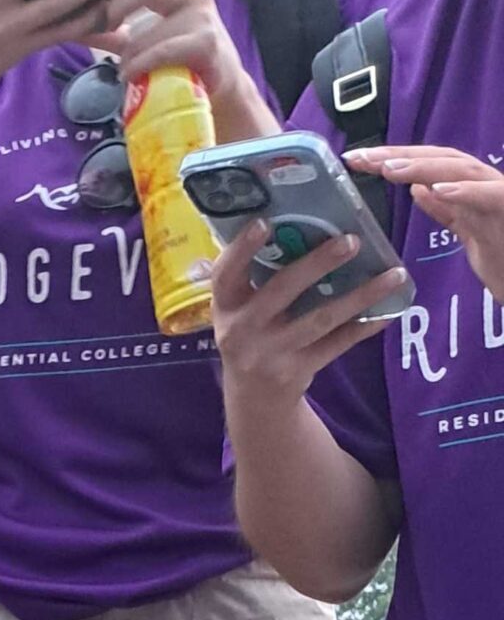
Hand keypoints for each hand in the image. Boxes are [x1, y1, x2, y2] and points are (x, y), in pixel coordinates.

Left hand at [99, 0, 256, 124]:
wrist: (218, 91)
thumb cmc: (176, 63)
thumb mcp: (143, 40)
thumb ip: (117, 28)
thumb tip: (79, 22)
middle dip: (118, 8)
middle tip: (102, 25)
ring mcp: (202, 17)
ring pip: (146, 31)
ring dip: (128, 57)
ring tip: (126, 71)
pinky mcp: (204, 42)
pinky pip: (157, 52)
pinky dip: (137, 68)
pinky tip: (130, 78)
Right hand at [211, 220, 406, 419]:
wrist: (254, 398)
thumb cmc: (250, 337)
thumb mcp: (239, 311)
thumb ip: (255, 278)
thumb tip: (298, 225)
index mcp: (226, 308)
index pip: (225, 275)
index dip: (242, 249)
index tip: (264, 222)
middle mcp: (242, 331)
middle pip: (280, 291)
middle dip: (316, 264)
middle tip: (351, 240)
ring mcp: (270, 353)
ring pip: (320, 319)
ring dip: (359, 296)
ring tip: (394, 274)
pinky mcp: (297, 371)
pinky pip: (337, 344)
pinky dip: (365, 326)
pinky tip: (390, 310)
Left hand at [349, 143, 503, 300]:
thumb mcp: (467, 230)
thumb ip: (446, 209)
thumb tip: (420, 189)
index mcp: (471, 188)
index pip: (429, 166)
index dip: (395, 158)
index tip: (356, 160)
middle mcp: (485, 184)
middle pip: (440, 160)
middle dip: (399, 155)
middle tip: (360, 158)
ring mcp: (500, 194)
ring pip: (462, 170)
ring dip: (424, 166)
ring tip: (389, 168)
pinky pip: (489, 196)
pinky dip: (464, 191)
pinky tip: (437, 188)